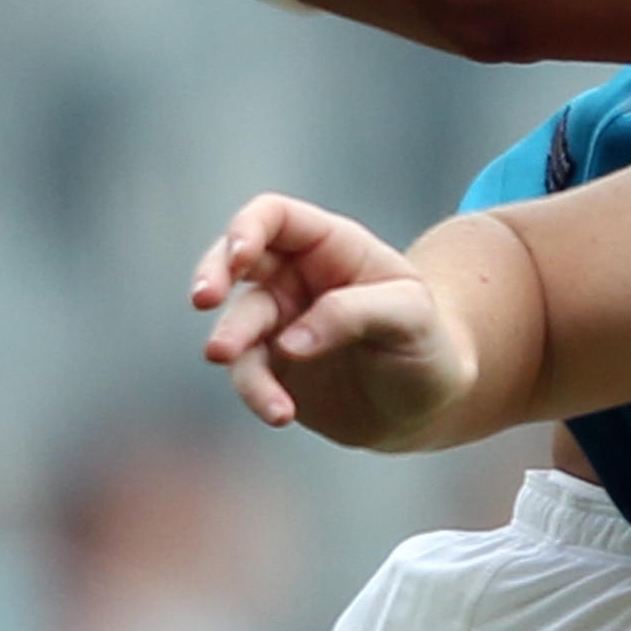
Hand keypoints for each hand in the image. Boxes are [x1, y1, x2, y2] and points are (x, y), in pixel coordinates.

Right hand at [195, 195, 462, 446]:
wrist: (427, 404)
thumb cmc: (427, 344)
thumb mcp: (410, 319)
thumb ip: (352, 314)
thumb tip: (289, 343)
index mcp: (330, 246)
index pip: (274, 217)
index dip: (247, 229)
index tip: (238, 260)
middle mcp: (295, 278)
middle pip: (234, 260)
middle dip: (212, 274)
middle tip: (204, 300)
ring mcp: (279, 324)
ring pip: (236, 325)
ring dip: (233, 347)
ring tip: (249, 378)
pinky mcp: (273, 370)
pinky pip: (248, 375)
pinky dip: (258, 394)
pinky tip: (281, 414)